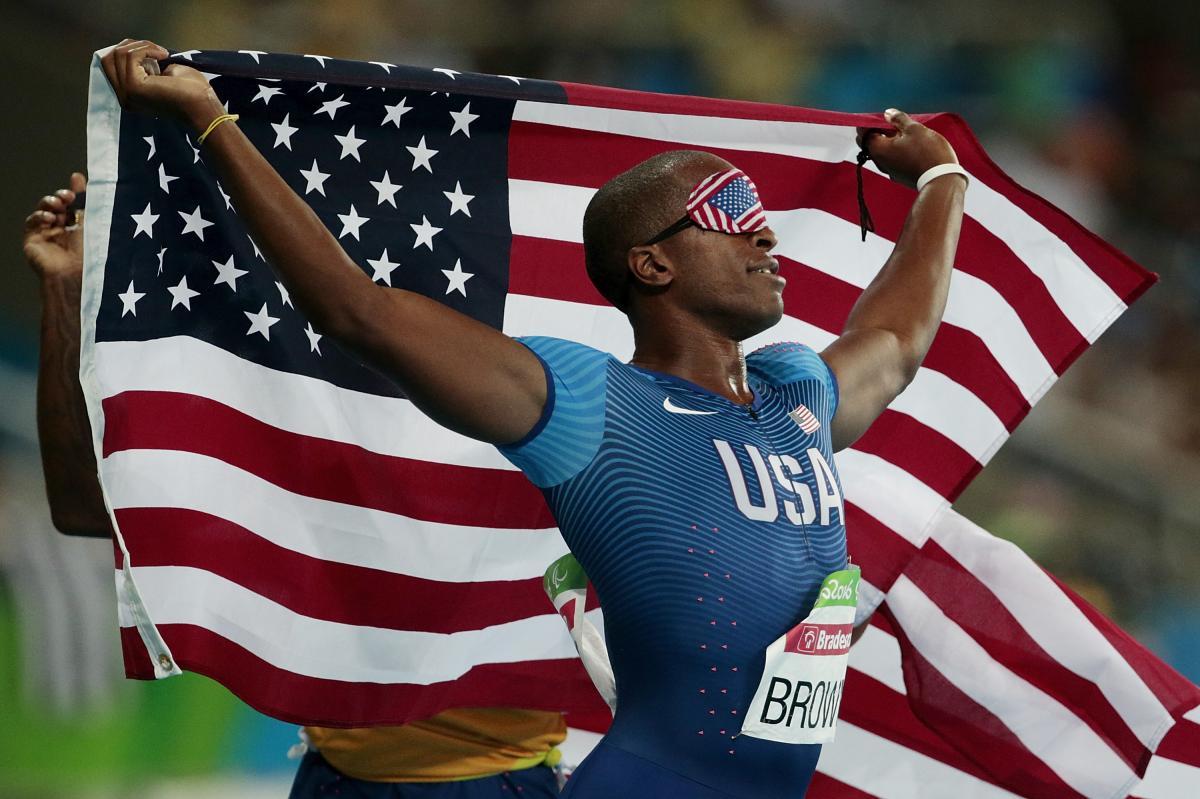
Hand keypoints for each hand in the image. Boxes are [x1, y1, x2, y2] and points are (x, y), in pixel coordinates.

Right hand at [23, 173, 86, 278]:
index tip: (75, 184)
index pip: (72, 204)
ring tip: (58, 206)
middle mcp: (62, 230)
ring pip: (43, 210)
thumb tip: (77, 175)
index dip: (72, 193)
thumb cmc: (88, 252)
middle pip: (56, 205)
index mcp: (78, 226)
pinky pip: (32, 222)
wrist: (75, 273)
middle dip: (60, 197)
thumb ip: (84, 199)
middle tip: (67, 197)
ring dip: (49, 204)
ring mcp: (46, 235)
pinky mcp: (33, 240)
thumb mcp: (89, 221)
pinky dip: (39, 216)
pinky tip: (48, 218)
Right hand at [100, 39, 222, 130]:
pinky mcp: (134, 86)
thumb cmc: (191, 90)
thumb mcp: (161, 73)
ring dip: (142, 46)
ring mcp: (127, 93)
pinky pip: (130, 56)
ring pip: (118, 54)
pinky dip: (147, 48)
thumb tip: (131, 49)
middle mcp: (124, 97)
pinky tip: (163, 55)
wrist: (203, 105)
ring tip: (162, 53)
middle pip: (107, 58)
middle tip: (155, 49)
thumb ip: (143, 65)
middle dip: (131, 46)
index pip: (110, 66)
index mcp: (129, 96)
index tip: (151, 51)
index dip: (128, 51)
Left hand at [857, 109, 958, 189]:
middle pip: (871, 144)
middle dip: (878, 131)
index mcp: (879, 149)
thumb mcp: (914, 129)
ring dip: (889, 141)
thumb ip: (899, 119)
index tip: (881, 116)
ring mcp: (890, 171)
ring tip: (904, 132)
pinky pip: (892, 160)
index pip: (863, 133)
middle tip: (893, 122)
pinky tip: (909, 144)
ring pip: (883, 152)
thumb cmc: (928, 153)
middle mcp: (880, 162)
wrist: (942, 179)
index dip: (870, 122)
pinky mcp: (900, 176)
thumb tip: (888, 113)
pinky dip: (896, 150)